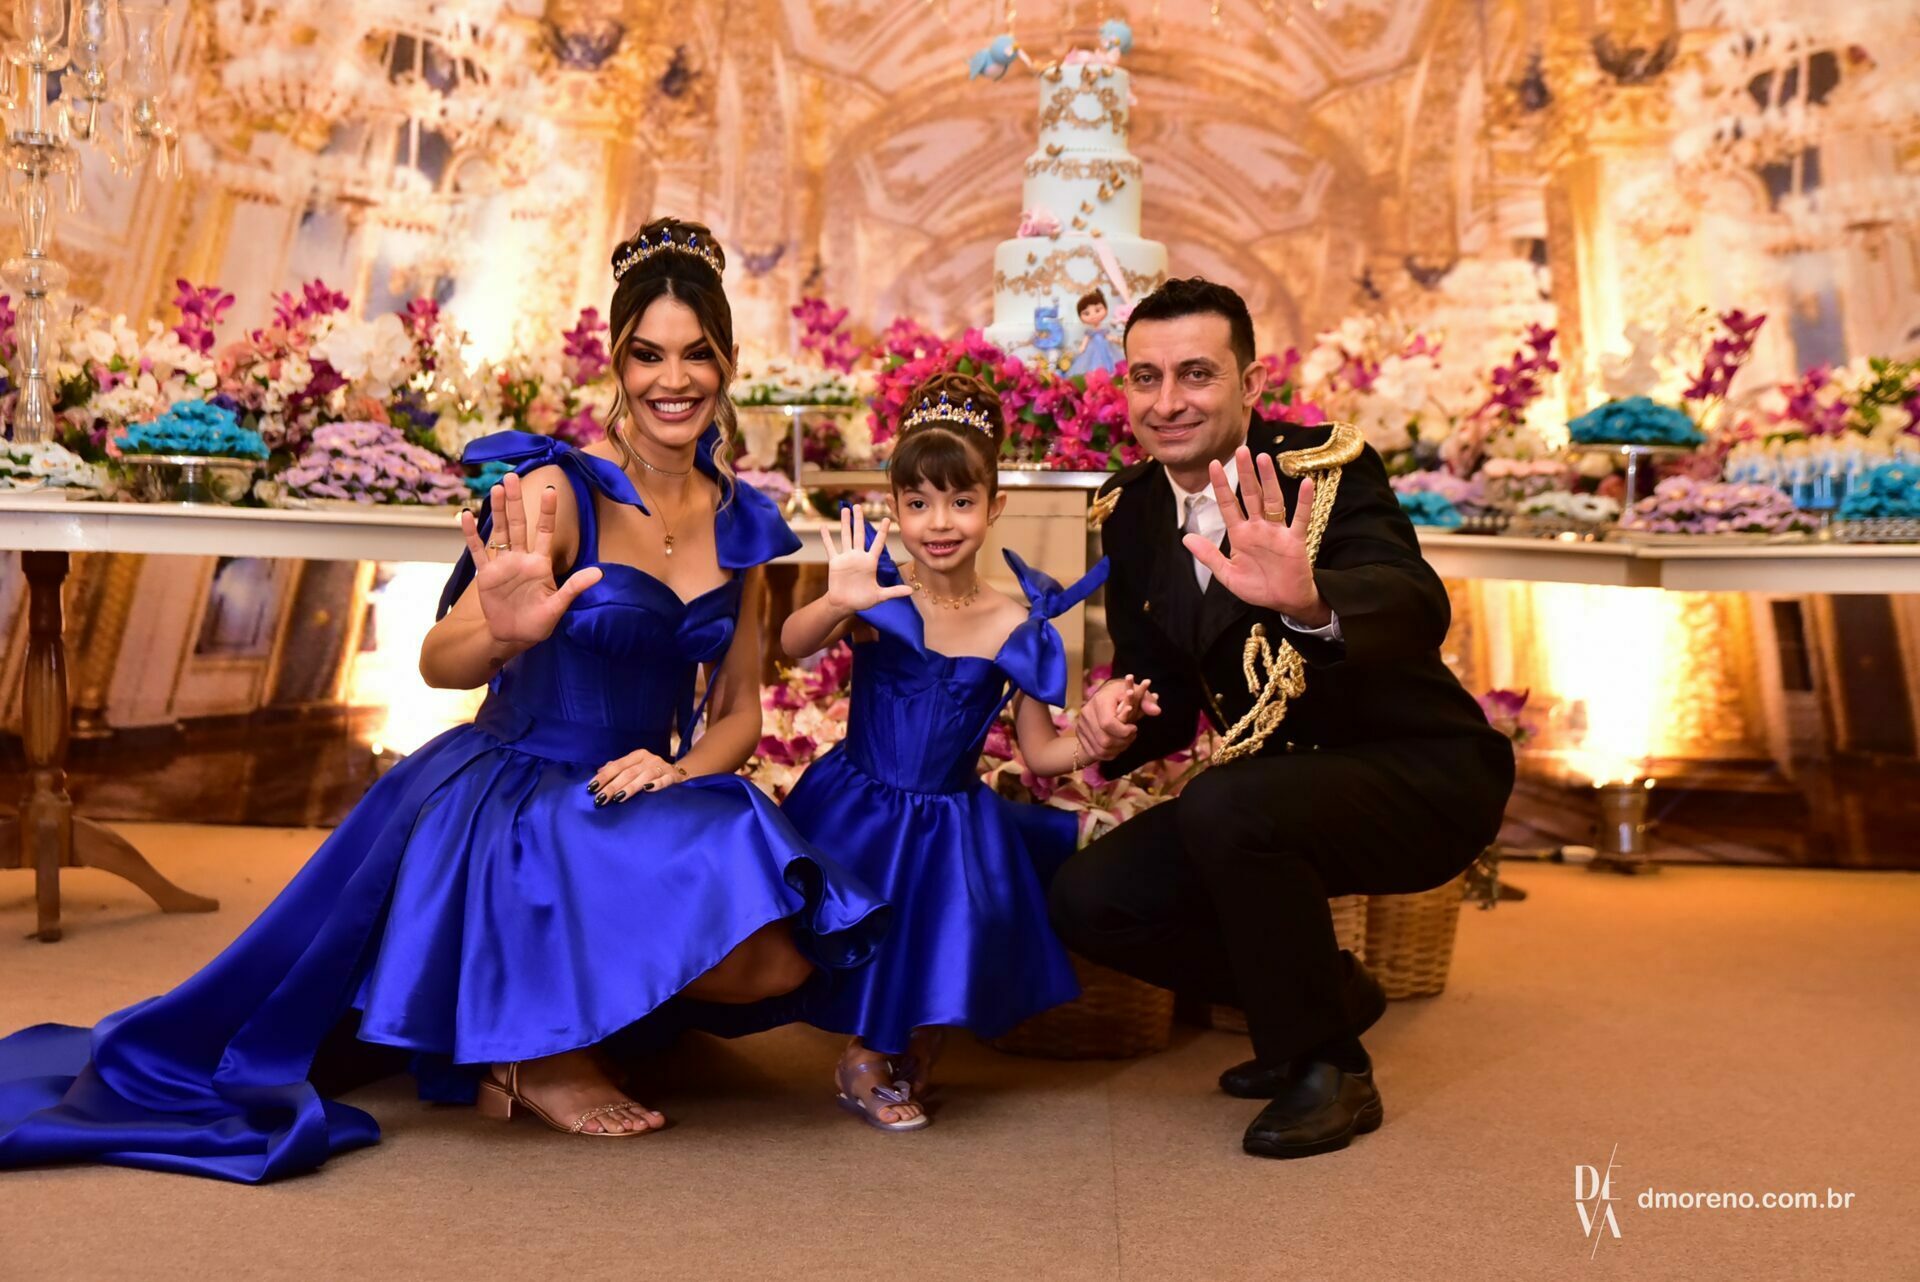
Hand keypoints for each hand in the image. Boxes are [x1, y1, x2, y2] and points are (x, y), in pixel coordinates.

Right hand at [460, 471, 602, 646]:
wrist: (513, 637)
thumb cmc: (538, 622)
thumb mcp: (558, 606)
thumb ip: (574, 588)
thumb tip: (599, 573)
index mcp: (540, 563)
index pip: (544, 531)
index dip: (546, 512)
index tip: (550, 491)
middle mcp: (521, 558)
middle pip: (518, 524)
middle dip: (515, 501)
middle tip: (512, 476)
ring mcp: (502, 564)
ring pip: (499, 532)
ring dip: (496, 511)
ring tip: (495, 489)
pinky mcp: (486, 574)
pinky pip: (479, 551)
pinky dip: (472, 535)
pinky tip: (465, 516)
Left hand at [587, 748, 684, 804]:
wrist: (679, 771)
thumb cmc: (651, 770)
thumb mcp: (634, 766)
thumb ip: (618, 768)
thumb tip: (599, 771)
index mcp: (637, 755)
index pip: (617, 766)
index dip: (604, 777)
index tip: (591, 788)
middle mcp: (648, 759)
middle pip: (628, 773)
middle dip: (612, 786)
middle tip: (600, 799)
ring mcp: (661, 767)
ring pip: (643, 776)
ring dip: (630, 787)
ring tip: (618, 798)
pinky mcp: (673, 776)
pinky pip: (664, 780)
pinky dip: (656, 784)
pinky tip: (647, 789)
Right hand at [819, 507, 913, 614]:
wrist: (845, 605)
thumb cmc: (862, 600)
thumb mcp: (880, 596)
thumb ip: (894, 592)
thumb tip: (911, 591)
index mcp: (870, 562)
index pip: (878, 543)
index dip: (883, 532)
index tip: (887, 519)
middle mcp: (859, 556)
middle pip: (860, 534)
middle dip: (859, 520)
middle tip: (858, 506)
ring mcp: (846, 558)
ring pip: (846, 536)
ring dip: (845, 523)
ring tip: (845, 509)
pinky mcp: (835, 562)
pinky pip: (831, 547)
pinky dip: (826, 537)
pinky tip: (824, 527)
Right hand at [1075, 676, 1160, 762]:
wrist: (1106, 697)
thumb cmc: (1124, 695)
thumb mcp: (1137, 693)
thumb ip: (1147, 701)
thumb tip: (1157, 711)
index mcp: (1100, 700)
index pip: (1108, 723)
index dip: (1123, 732)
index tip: (1135, 728)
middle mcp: (1087, 712)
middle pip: (1104, 740)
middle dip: (1123, 742)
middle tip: (1132, 736)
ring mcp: (1081, 725)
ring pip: (1100, 748)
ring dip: (1117, 749)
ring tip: (1126, 741)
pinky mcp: (1080, 734)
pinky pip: (1095, 752)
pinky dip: (1109, 754)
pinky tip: (1118, 746)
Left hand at [1182, 446, 1330, 624]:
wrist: (1284, 603)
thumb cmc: (1257, 588)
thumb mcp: (1228, 575)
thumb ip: (1209, 556)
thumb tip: (1185, 538)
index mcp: (1240, 534)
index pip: (1228, 504)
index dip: (1220, 485)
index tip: (1212, 464)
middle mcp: (1258, 528)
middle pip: (1250, 495)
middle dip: (1245, 473)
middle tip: (1240, 449)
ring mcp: (1277, 532)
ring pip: (1272, 500)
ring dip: (1268, 480)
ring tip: (1264, 458)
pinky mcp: (1294, 540)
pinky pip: (1299, 518)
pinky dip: (1303, 502)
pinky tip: (1306, 483)